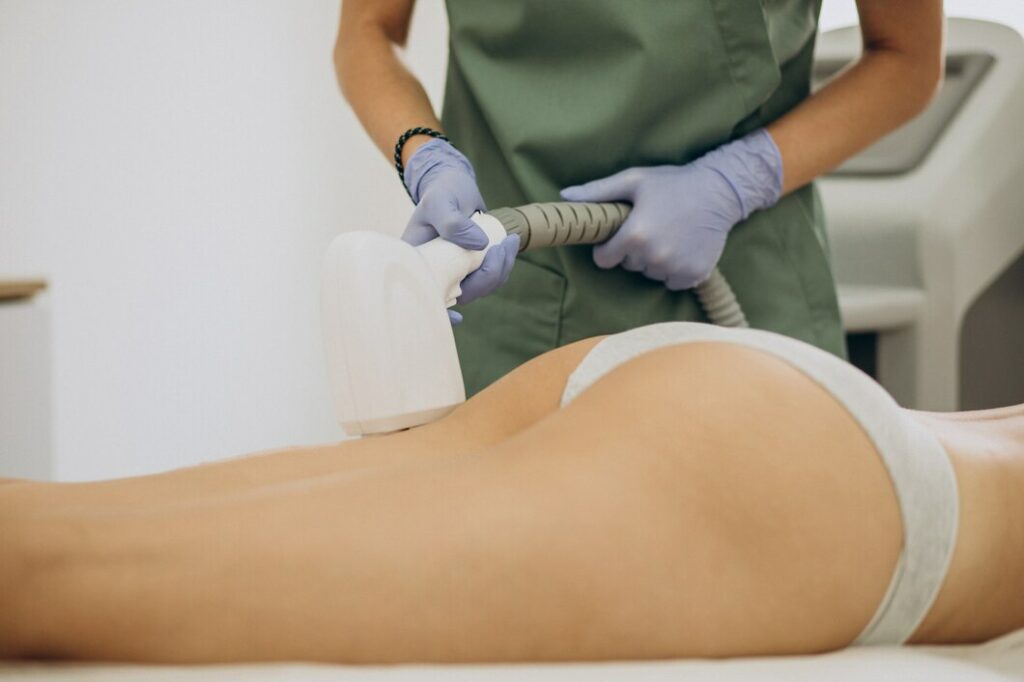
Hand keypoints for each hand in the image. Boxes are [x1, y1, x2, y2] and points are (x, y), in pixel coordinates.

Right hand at [401, 139, 518, 324]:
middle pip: (462, 294)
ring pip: (478, 288)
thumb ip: (453, 222)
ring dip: (500, 270)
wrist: (452, 183)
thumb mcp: (441, 201)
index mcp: (418, 261)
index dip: (440, 311)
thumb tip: (479, 245)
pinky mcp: (468, 270)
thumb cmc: (441, 191)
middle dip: (489, 276)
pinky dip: (501, 267)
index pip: (425, 295)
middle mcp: (433, 272)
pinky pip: (487, 279)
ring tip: (510, 241)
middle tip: (506, 244)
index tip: (458, 316)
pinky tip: (506, 248)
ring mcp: (451, 273)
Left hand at [559, 129, 782, 290]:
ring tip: (669, 235)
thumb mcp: (634, 180)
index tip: (619, 237)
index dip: (608, 248)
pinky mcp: (693, 275)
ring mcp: (674, 268)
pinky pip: (672, 281)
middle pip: (629, 265)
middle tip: (651, 227)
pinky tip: (682, 247)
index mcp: (635, 236)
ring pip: (650, 273)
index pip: (604, 259)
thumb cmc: (673, 183)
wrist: (719, 192)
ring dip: (654, 260)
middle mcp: (653, 257)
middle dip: (634, 251)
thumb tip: (566, 196)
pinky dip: (674, 270)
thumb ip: (598, 191)